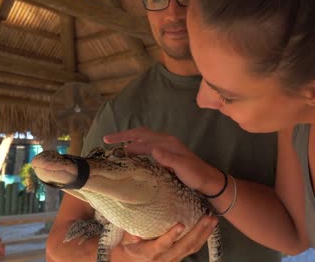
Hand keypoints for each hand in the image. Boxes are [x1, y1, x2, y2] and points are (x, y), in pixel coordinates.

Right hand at [103, 128, 221, 191]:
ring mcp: (166, 147)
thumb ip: (168, 158)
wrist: (208, 180)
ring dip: (129, 140)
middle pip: (141, 134)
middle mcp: (166, 141)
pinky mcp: (166, 154)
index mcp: (167, 143)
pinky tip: (131, 154)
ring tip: (115, 145)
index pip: (143, 139)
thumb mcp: (183, 167)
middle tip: (106, 139)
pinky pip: (147, 146)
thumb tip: (152, 149)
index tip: (110, 145)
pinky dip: (136, 147)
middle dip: (124, 135)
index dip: (126, 141)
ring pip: (144, 139)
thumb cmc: (196, 174)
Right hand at [111, 215, 217, 261]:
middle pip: (184, 246)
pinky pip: (194, 249)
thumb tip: (135, 234)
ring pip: (192, 248)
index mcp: (150, 253)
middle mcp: (165, 258)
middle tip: (207, 217)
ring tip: (213, 220)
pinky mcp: (180, 257)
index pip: (163, 245)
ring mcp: (174, 259)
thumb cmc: (129, 248)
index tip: (181, 225)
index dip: (172, 236)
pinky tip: (210, 227)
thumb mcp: (126, 241)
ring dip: (204, 234)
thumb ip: (130, 236)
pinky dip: (203, 237)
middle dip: (198, 231)